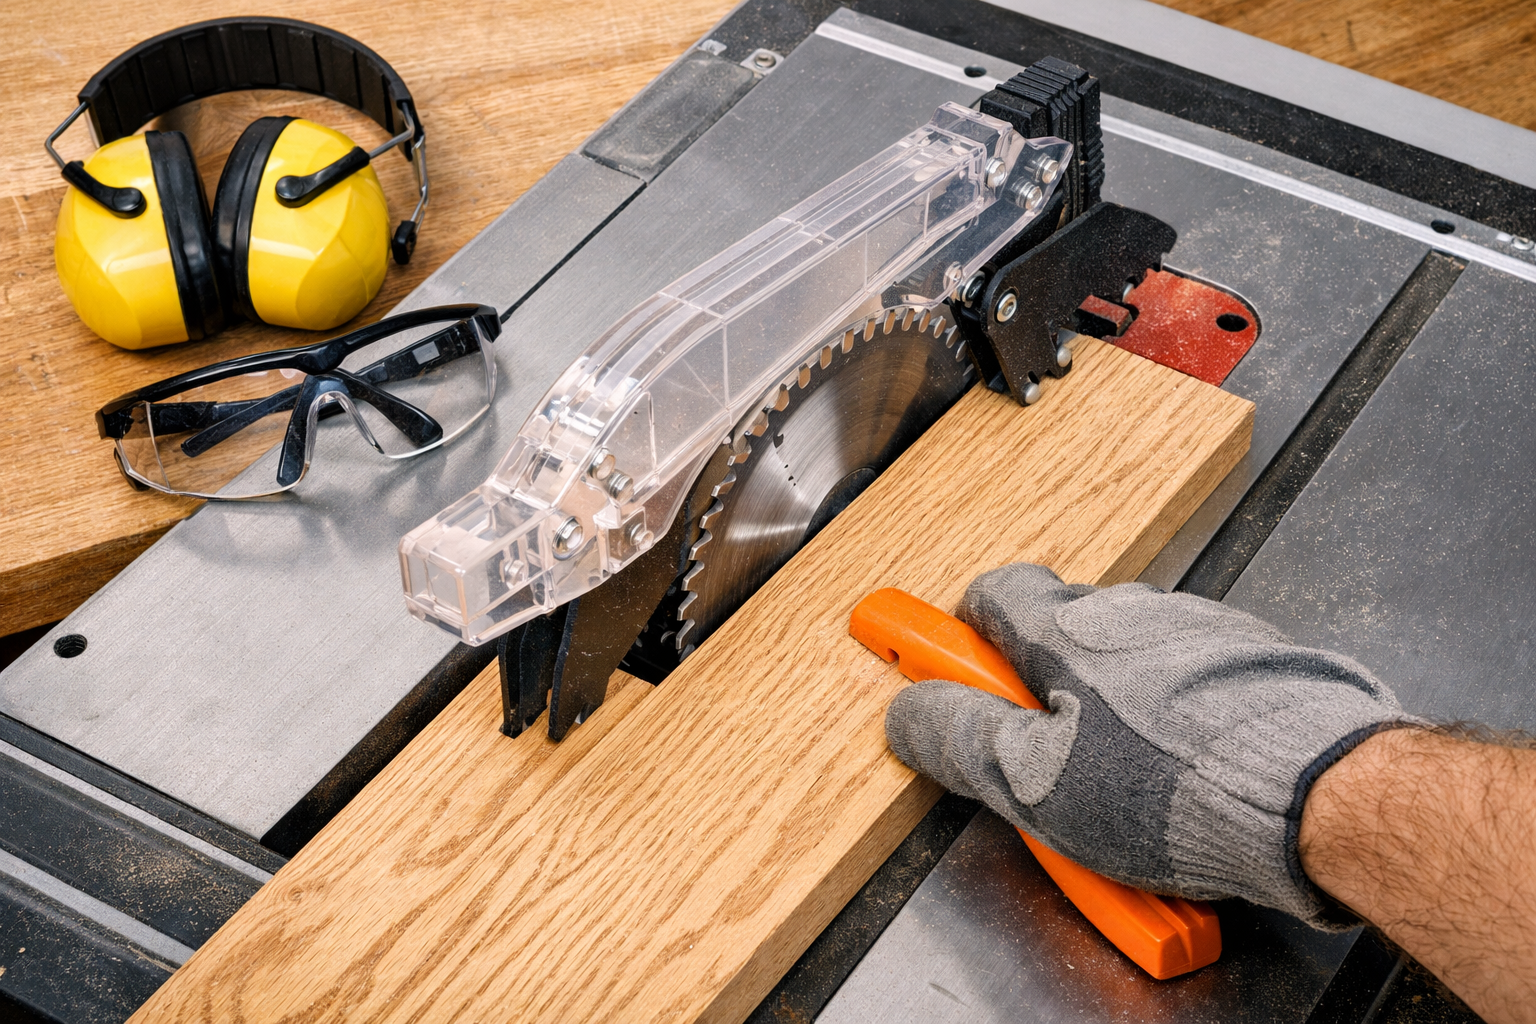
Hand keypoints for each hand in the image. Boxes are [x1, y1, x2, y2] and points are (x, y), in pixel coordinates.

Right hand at [883, 562, 1415, 926]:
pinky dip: (1175, 727)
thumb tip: (908, 711)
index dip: (955, 635)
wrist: (1326, 796)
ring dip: (1112, 714)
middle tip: (1037, 762)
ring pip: (1128, 663)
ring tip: (1125, 792)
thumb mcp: (1035, 783)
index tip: (936, 665)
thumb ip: (960, 739)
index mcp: (1068, 629)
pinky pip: (1191, 686)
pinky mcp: (1256, 663)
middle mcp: (1133, 612)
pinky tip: (1184, 784)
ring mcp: (1200, 632)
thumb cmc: (1179, 788)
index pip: (987, 596)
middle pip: (1059, 633)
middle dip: (1039, 692)